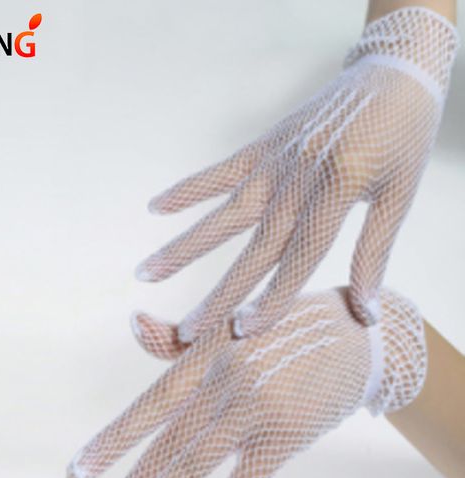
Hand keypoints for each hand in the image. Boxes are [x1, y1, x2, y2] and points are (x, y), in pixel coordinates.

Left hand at [68, 288, 426, 477]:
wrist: (359, 336)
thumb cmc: (285, 327)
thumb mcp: (233, 320)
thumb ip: (180, 337)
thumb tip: (133, 323)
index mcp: (206, 352)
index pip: (149, 406)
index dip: (111, 442)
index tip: (74, 476)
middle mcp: (224, 384)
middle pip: (162, 451)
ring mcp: (254, 414)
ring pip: (188, 473)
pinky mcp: (284, 441)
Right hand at [132, 7, 457, 359]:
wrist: (390, 75)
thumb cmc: (401, 139)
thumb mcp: (400, 196)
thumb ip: (375, 253)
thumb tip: (366, 311)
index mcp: (334, 196)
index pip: (298, 261)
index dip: (271, 300)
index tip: (241, 332)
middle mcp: (295, 184)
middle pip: (252, 251)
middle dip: (219, 295)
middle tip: (187, 330)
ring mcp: (272, 165)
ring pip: (222, 215)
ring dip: (183, 247)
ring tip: (147, 273)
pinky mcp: (261, 148)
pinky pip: (217, 172)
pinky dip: (186, 189)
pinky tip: (153, 207)